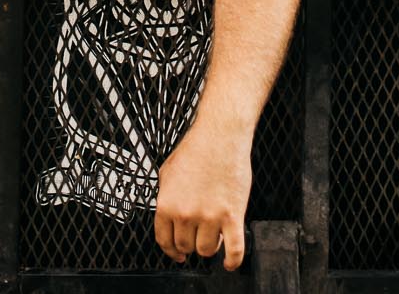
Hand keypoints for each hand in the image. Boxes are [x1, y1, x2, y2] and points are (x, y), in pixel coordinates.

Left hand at [154, 120, 249, 268]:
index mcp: (167, 204)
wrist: (220, 136)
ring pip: (206, 250)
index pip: (164, 240)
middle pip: (186, 246)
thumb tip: (167, 213)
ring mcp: (210, 217)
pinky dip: (232, 260)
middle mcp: (186, 214)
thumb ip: (165, 196)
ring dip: (209, 247)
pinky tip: (229, 261)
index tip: (176, 254)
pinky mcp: (232, 216)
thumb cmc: (196, 148)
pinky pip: (234, 249)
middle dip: (191, 244)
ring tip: (213, 238)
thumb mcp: (167, 172)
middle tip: (197, 237)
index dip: (171, 251)